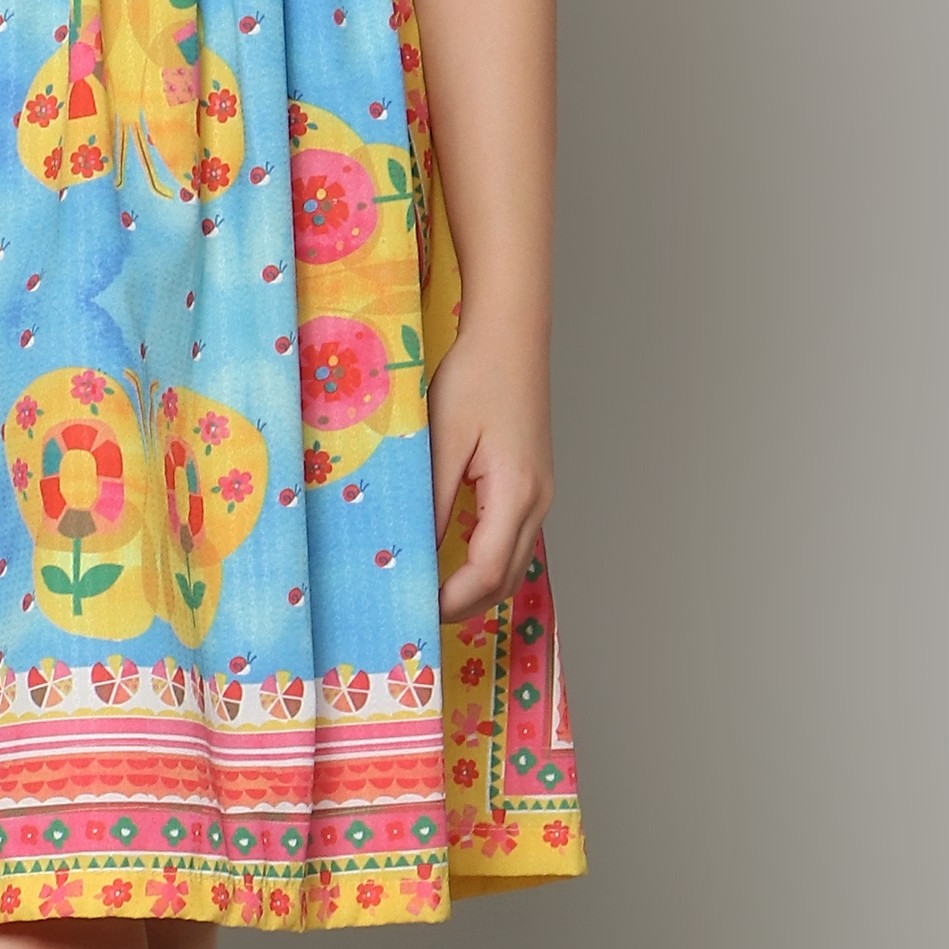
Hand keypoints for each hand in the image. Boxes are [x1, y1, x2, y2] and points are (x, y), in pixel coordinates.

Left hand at [427, 324, 552, 622]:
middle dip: (460, 606)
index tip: (409, 609)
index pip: (486, 573)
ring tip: (423, 592)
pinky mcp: (530, 488)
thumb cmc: (476, 378)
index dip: (448, 601)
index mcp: (516, 493)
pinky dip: (480, 564)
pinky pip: (508, 543)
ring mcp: (538, 497)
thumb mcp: (443, 441)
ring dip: (471, 589)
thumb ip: (431, 503)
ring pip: (510, 567)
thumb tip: (415, 558)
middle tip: (409, 611)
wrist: (510, 337)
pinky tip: (445, 560)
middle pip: (504, 582)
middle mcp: (536, 503)